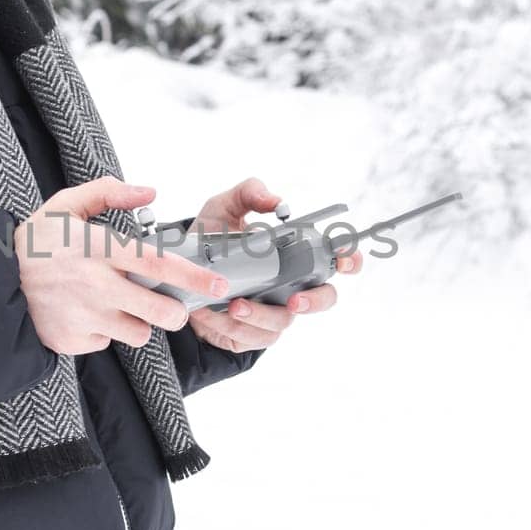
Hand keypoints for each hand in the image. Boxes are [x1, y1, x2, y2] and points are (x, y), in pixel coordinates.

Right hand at [15, 177, 230, 355]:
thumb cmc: (38, 241)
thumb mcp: (66, 205)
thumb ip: (109, 192)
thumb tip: (150, 191)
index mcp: (98, 249)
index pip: (156, 263)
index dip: (192, 276)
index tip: (218, 284)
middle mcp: (95, 286)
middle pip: (159, 310)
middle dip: (177, 313)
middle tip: (173, 305)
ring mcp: (85, 317)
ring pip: (139, 333)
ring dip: (139, 323)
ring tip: (121, 306)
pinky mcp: (73, 340)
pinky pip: (108, 343)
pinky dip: (106, 333)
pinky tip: (89, 316)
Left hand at [184, 177, 364, 352]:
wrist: (181, 274)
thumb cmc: (210, 239)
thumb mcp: (223, 207)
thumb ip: (250, 193)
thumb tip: (277, 202)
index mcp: (296, 254)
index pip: (338, 257)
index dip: (349, 258)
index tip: (342, 258)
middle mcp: (293, 284)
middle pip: (326, 298)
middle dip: (315, 301)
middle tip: (294, 299)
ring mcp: (275, 310)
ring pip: (283, 321)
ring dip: (260, 315)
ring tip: (234, 304)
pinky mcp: (253, 332)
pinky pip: (253, 336)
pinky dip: (233, 325)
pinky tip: (213, 312)